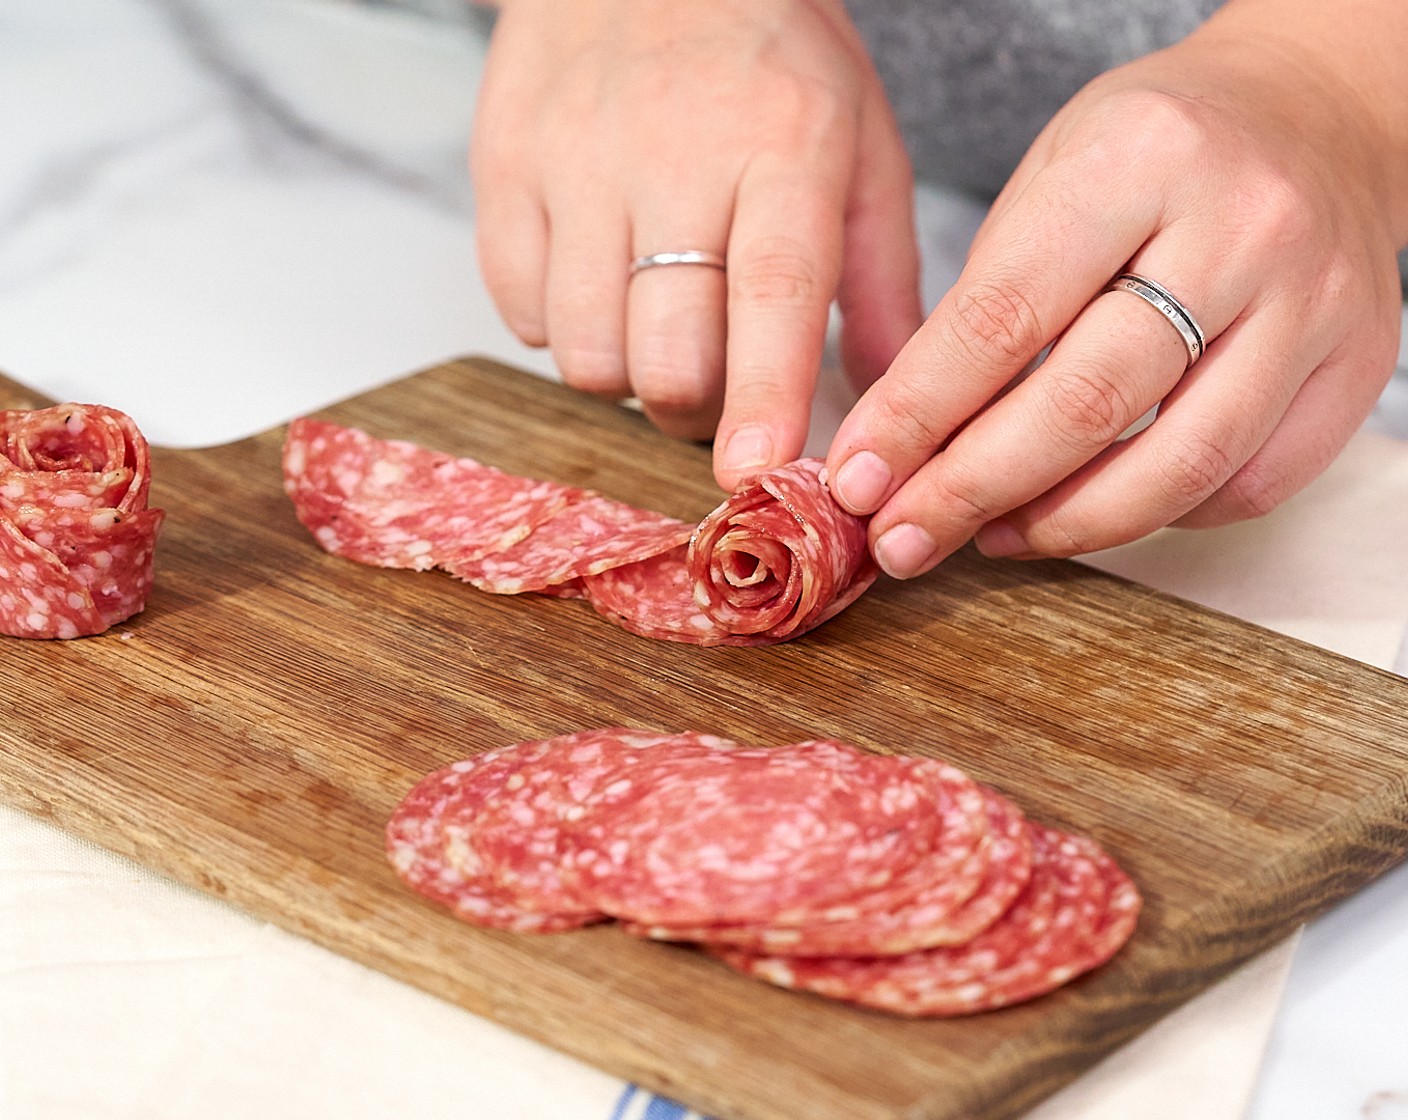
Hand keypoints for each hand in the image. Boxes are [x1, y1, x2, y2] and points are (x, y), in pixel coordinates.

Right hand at [471, 0, 922, 488]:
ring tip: (653, 325)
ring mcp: (573, 161)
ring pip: (586, 352)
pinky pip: (520, 313)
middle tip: (713, 386)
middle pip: (667, 354)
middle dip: (694, 409)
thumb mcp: (858, 143)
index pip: (772, 291)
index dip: (765, 396)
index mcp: (781, 145)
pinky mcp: (502, 168)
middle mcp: (671, 154)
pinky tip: (597, 283)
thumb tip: (902, 399)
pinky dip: (562, 328)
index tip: (759, 472)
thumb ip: (881, 276)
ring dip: (626, 375)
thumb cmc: (765, 59)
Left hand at [825, 6, 1407, 577]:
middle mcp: (1240, 227)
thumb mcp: (1048, 181)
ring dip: (1064, 525)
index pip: (1001, 319)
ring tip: (990, 537)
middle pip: (1085, 405)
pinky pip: (1249, 484)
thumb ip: (983, 309)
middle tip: (903, 537)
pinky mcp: (1358, 364)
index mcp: (1135, 159)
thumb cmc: (1153, 152)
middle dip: (972, 490)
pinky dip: (1161, 517)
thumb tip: (902, 448)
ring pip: (1178, 464)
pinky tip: (1098, 509)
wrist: (1313, 113)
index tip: (857, 479)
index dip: (916, 418)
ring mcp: (1314, 301)